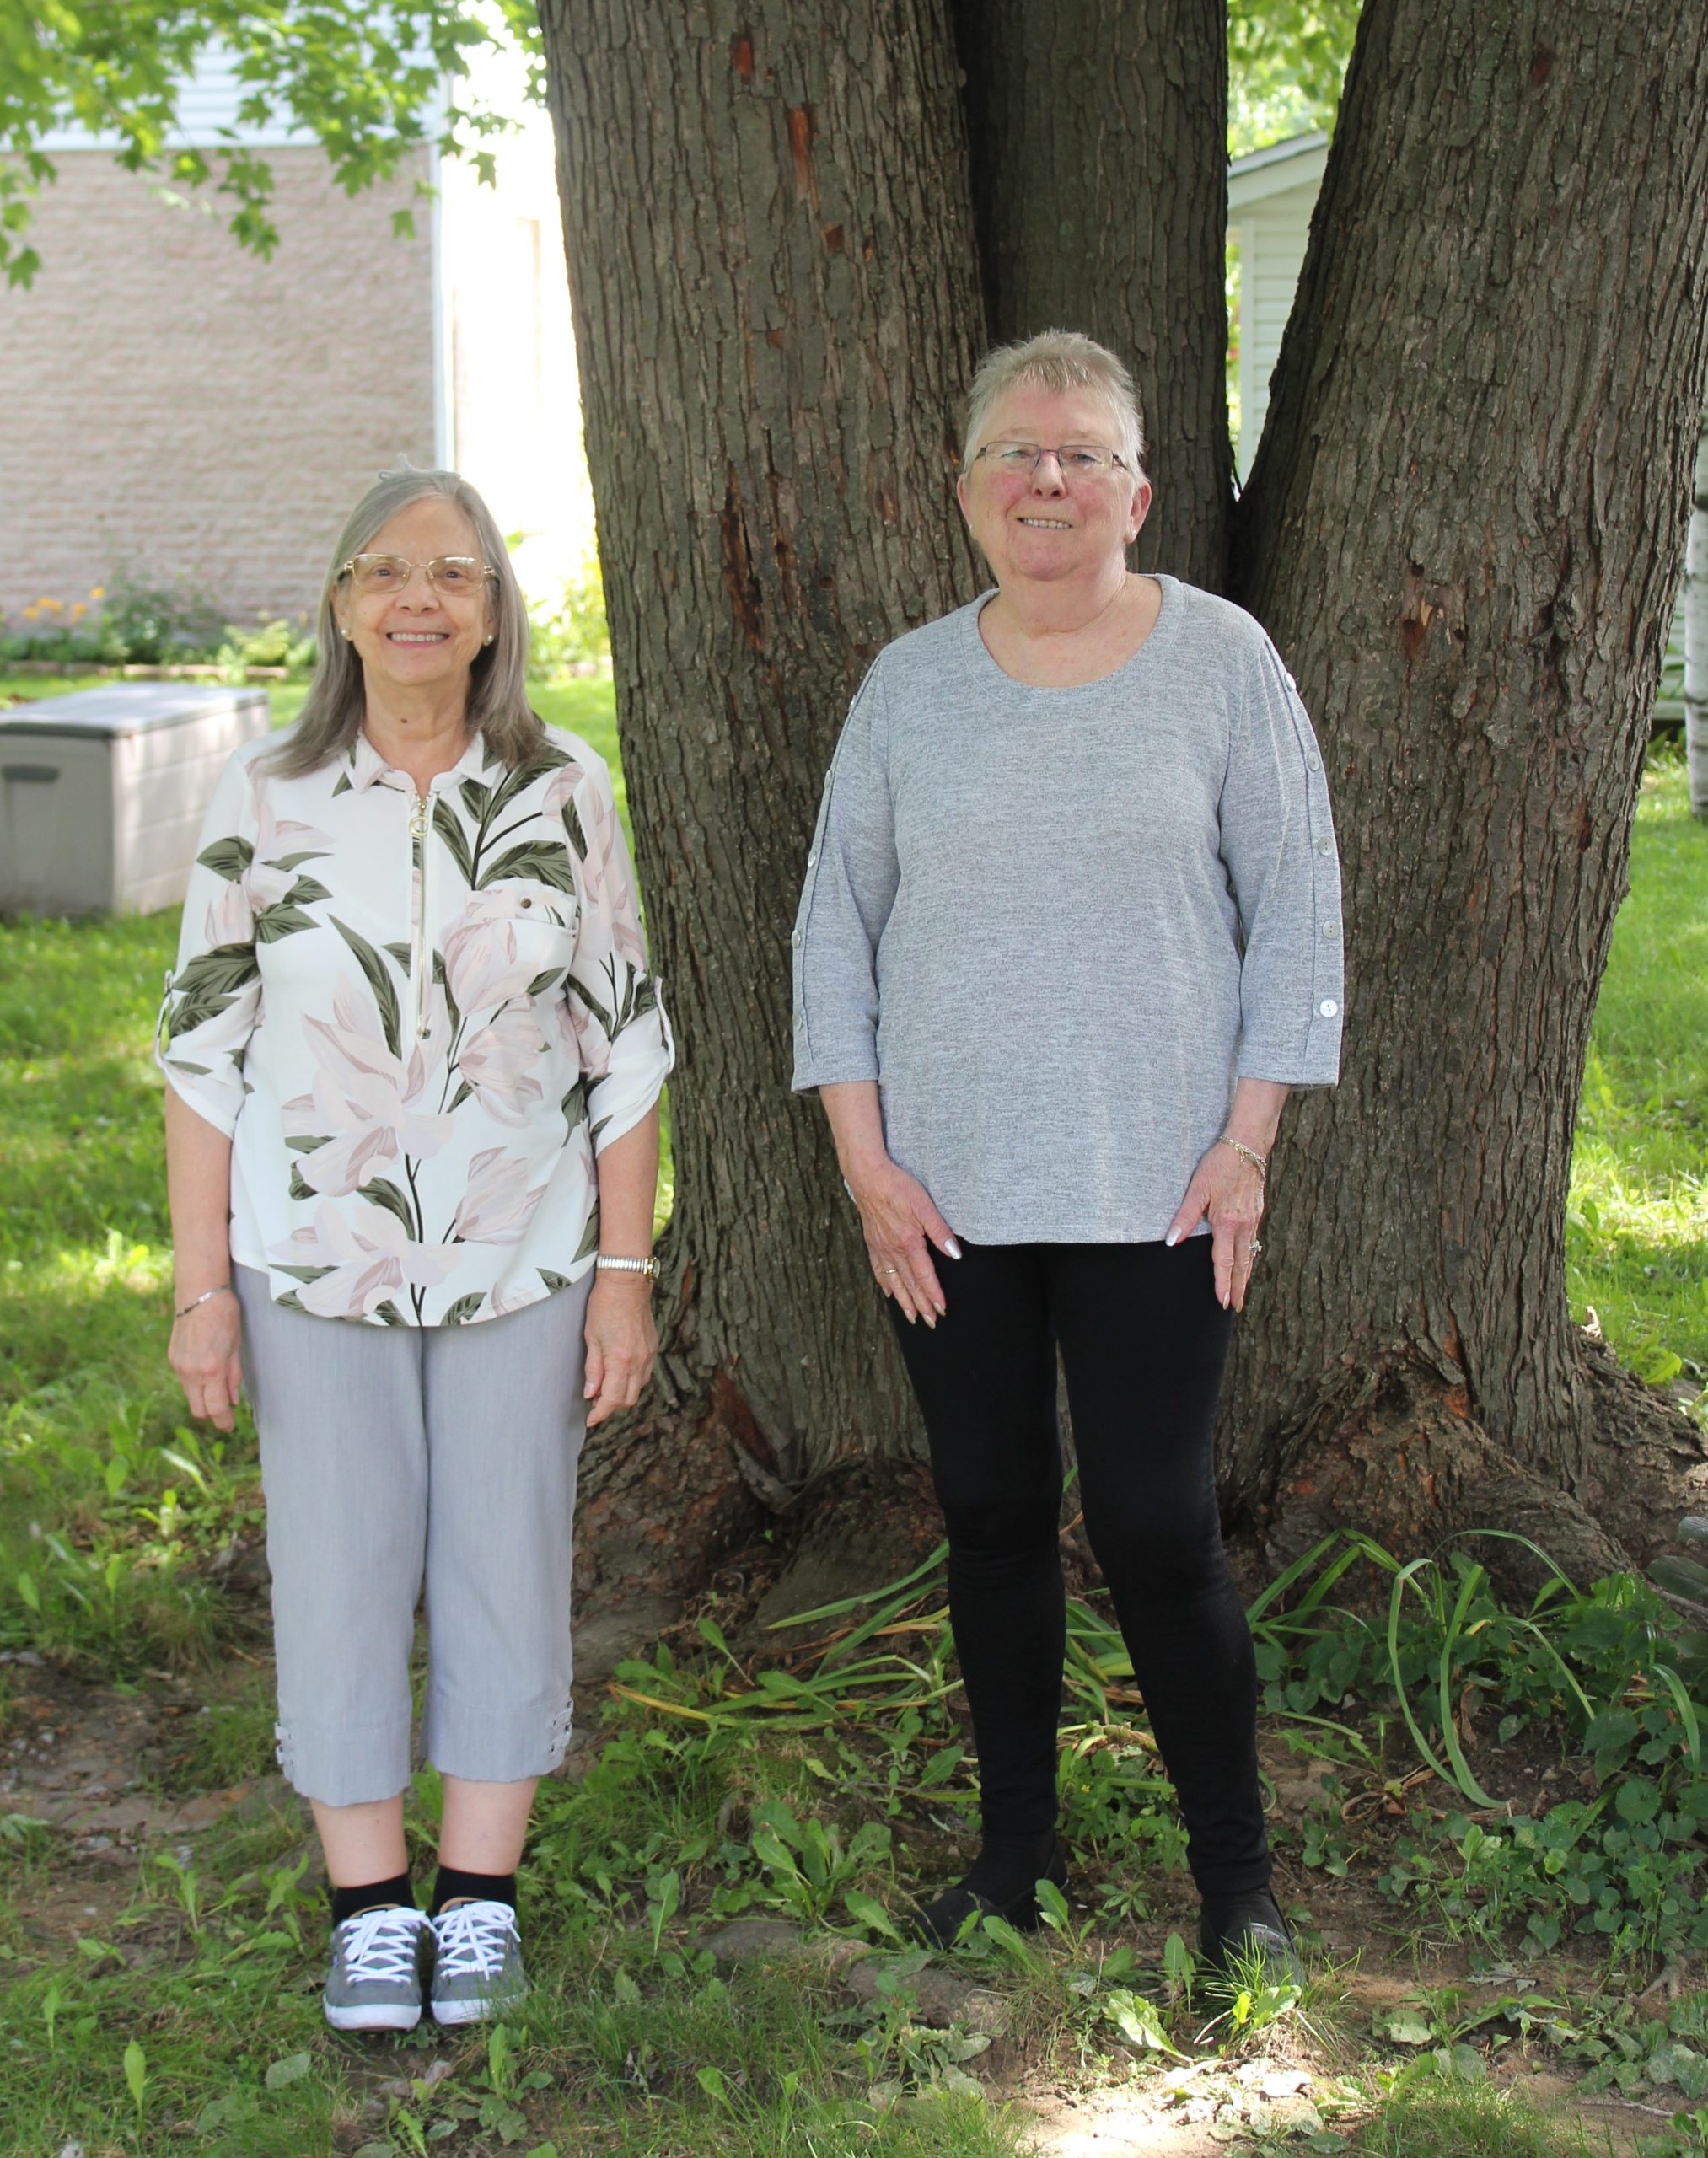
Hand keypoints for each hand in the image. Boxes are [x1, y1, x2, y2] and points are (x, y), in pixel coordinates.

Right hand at [168, 1289, 243, 1429]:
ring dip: (202, 1398)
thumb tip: (233, 1401)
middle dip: (211, 1414)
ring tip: (216, 1388)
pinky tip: (205, 1370)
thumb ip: (233, 1377)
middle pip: (198, 1409)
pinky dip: (194, 1383)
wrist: (199, 1295)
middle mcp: (191, 1372)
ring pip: (189, 1396)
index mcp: (211, 1370)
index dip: (223, 1422)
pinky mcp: (172, 1359)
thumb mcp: (236, 1348)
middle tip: (224, 1412)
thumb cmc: (224, 1317)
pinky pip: (184, 1381)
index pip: (215, 1409)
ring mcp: (179, 1366)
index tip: (229, 1426)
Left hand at [583, 1271, 657, 1427]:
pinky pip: (644, 1374)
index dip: (600, 1413)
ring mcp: (649, 1354)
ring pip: (638, 1389)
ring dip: (622, 1394)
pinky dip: (631, 1381)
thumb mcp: (591, 1338)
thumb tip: (590, 1394)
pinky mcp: (652, 1347)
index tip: (590, 1420)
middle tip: (594, 1403)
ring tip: (604, 1389)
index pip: (612, 1399)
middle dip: (611, 1407)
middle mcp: (639, 1361)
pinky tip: (618, 1374)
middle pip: (628, 1399)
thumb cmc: (603, 1306)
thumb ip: (593, 1369)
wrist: (627, 1281)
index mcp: (621, 1359)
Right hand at [847, 1155, 959, 1325]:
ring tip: (912, 1317)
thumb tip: (955, 1254)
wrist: (868, 1177)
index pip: (924, 1276)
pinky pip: (879, 1270)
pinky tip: (889, 1293)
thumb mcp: (925, 1206)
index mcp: (909, 1243)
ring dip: (904, 1301)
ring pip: (894, 1282)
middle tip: (930, 1322)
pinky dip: (885, 1284)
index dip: (934, 1294)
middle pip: (910, 1284)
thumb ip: (940, 1231)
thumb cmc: (898, 1187)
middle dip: (921, 1305)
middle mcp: (893, 1250)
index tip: (942, 1309)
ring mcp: (881, 1248)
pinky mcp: (873, 1242)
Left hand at [1166, 1143, 1264, 1311]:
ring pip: (1251, 1254)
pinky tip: (1247, 1261)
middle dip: (1238, 1288)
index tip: (1222, 1302)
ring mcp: (1253, 1219)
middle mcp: (1244, 1225)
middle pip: (1242, 1264)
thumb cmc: (1219, 1164)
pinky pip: (1254, 1241)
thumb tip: (1171, 1241)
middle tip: (1236, 1306)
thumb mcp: (1197, 1189)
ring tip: (1242, 1291)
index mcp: (1227, 1223)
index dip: (1222, 1284)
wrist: (1248, 1145)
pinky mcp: (1257, 1212)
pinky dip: (1251, 1256)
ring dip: (1246, 1275)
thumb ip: (1184, 1217)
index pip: (1224, 1262)